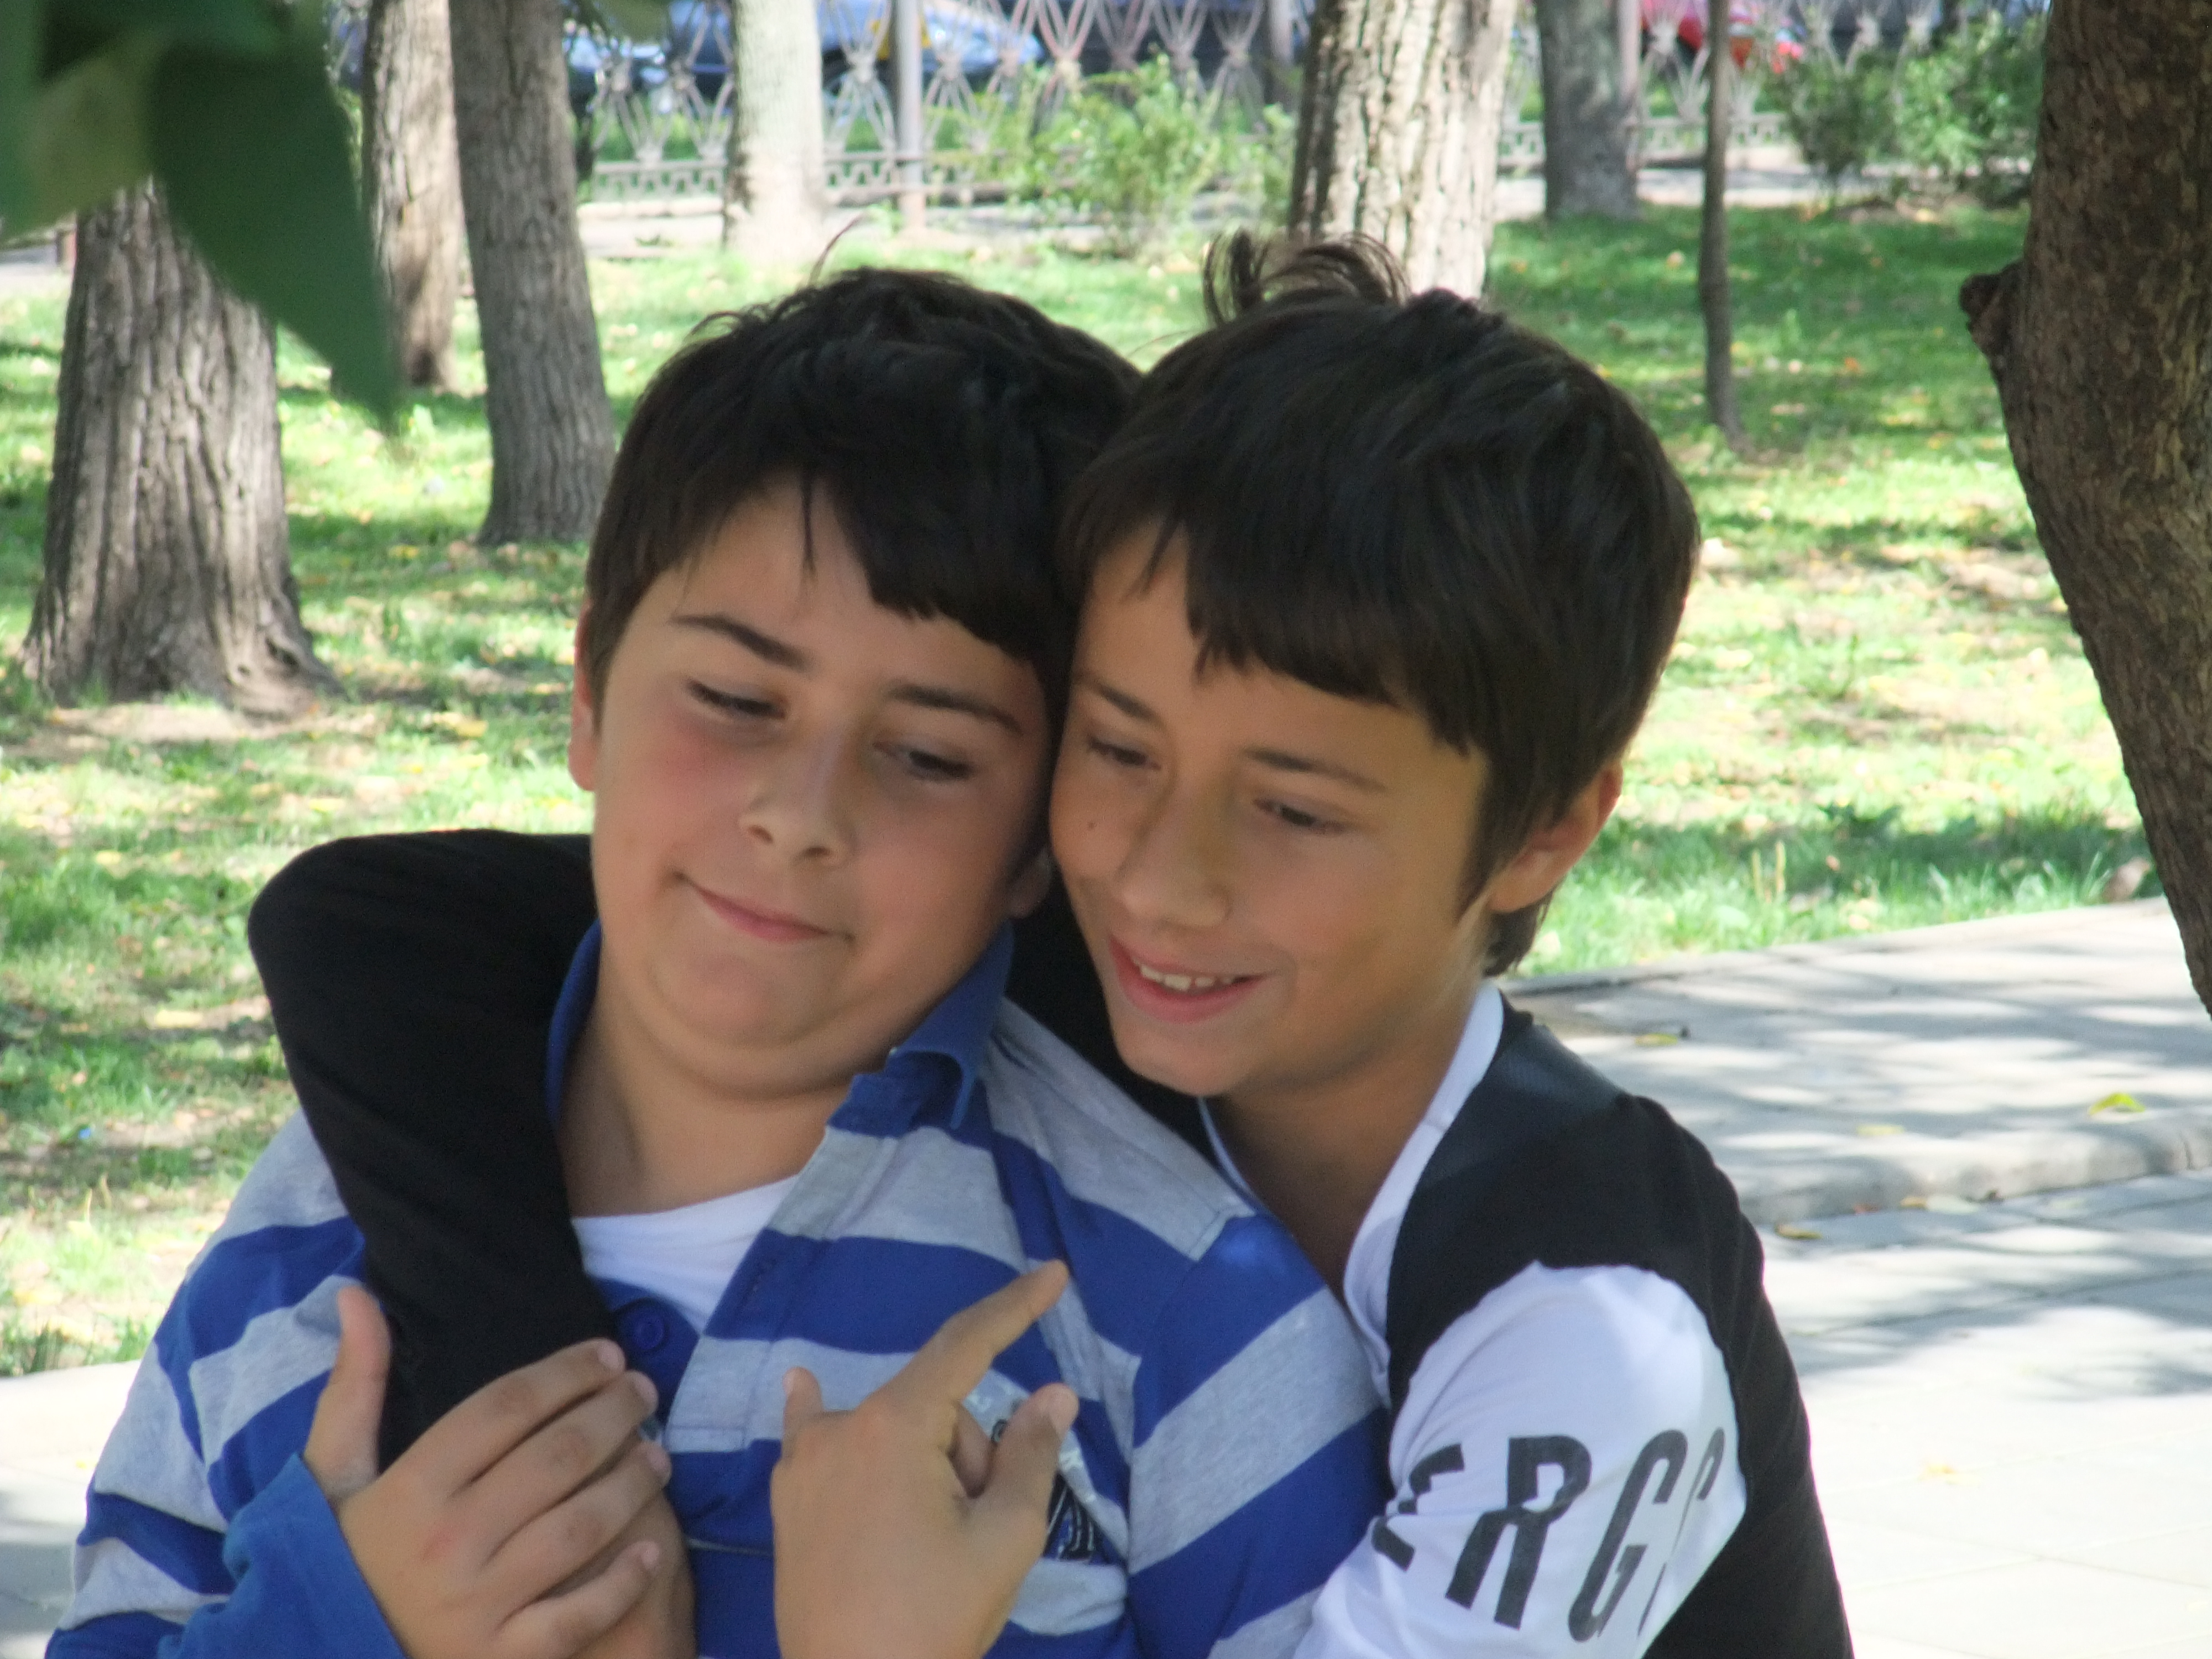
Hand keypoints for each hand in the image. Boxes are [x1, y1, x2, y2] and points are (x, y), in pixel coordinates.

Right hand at [306, 1285, 676, 1658]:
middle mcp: (448, 1543)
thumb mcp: (333, 1476)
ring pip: (581, 1527)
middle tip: (644, 1392)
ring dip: (632, 1484)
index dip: (566, 1370)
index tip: (607, 1353)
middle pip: (559, 1456)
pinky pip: (579, 1616)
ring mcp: (478, 1606)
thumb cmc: (343, 1559)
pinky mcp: (501, 1657)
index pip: (508, 1406)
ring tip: (659, 1456)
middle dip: (615, 1413)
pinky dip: (623, 1581)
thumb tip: (355, 1293)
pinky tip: (652, 1548)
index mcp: (410, 1489)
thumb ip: (354, 1386)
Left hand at [773, 1263, 1079, 1658]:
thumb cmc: (934, 1618)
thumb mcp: (1004, 1538)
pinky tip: (800, 1381)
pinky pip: (812, 1437)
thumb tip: (1053, 1395)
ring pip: (897, 1436)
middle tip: (980, 1530)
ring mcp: (805, 1464)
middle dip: (973, 1453)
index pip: (966, 1345)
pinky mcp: (789, 1502)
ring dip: (929, 1468)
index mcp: (894, 1426)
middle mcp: (841, 1428)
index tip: (1053, 1272)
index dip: (1015, 1307)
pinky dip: (813, 1410)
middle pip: (938, 1409)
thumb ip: (1029, 1456)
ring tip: (932, 1548)